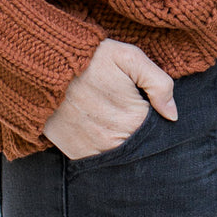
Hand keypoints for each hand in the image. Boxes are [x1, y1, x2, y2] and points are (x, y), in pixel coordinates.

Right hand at [43, 39, 176, 159]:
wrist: (44, 64)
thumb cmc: (90, 57)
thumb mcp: (129, 57)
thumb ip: (158, 83)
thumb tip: (172, 114)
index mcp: (133, 117)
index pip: (158, 132)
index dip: (156, 119)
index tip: (147, 107)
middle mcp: (115, 139)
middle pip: (140, 146)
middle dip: (139, 133)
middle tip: (127, 111)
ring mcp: (94, 149)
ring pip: (120, 156)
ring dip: (121, 142)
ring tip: (113, 119)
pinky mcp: (76, 153)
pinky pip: (98, 159)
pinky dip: (102, 148)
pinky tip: (99, 128)